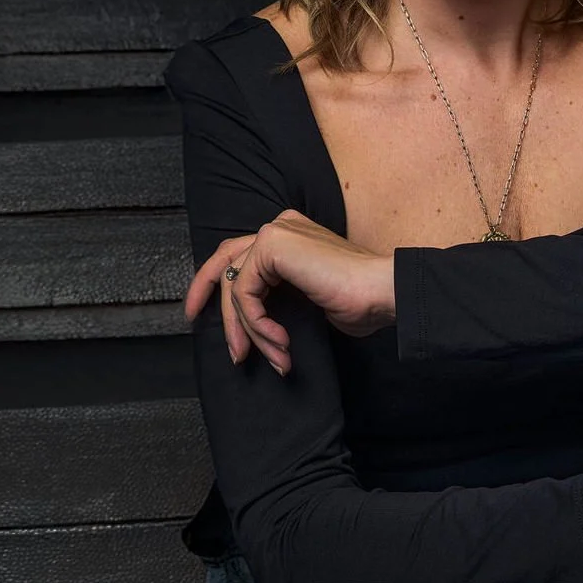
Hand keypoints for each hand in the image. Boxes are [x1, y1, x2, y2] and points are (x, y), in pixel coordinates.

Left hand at [183, 209, 395, 373]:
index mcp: (290, 234)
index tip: (201, 314)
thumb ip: (278, 296)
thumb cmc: (358, 300)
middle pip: (226, 262)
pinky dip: (257, 324)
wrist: (381, 292)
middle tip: (202, 329)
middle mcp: (280, 226)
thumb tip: (248, 323)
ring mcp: (276, 232)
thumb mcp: (307, 298)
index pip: (240, 256)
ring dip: (250, 330)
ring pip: (237, 286)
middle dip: (206, 297)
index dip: (213, 283)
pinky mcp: (273, 246)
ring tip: (274, 356)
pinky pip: (246, 294)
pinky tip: (280, 341)